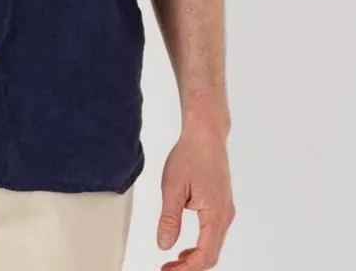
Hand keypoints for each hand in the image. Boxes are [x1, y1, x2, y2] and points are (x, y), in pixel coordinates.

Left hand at [157, 119, 235, 269]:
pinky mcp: (221, 204)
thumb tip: (164, 245)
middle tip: (167, 270)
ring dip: (195, 258)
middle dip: (189, 267)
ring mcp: (225, 210)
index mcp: (215, 213)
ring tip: (173, 263)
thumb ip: (169, 219)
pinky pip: (214, 234)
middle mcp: (225, 215)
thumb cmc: (191, 155)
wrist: (206, 133)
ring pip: (213, 245)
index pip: (205, 255)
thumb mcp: (172, 187)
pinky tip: (185, 247)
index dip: (186, 269)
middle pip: (211, 255)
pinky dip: (200, 246)